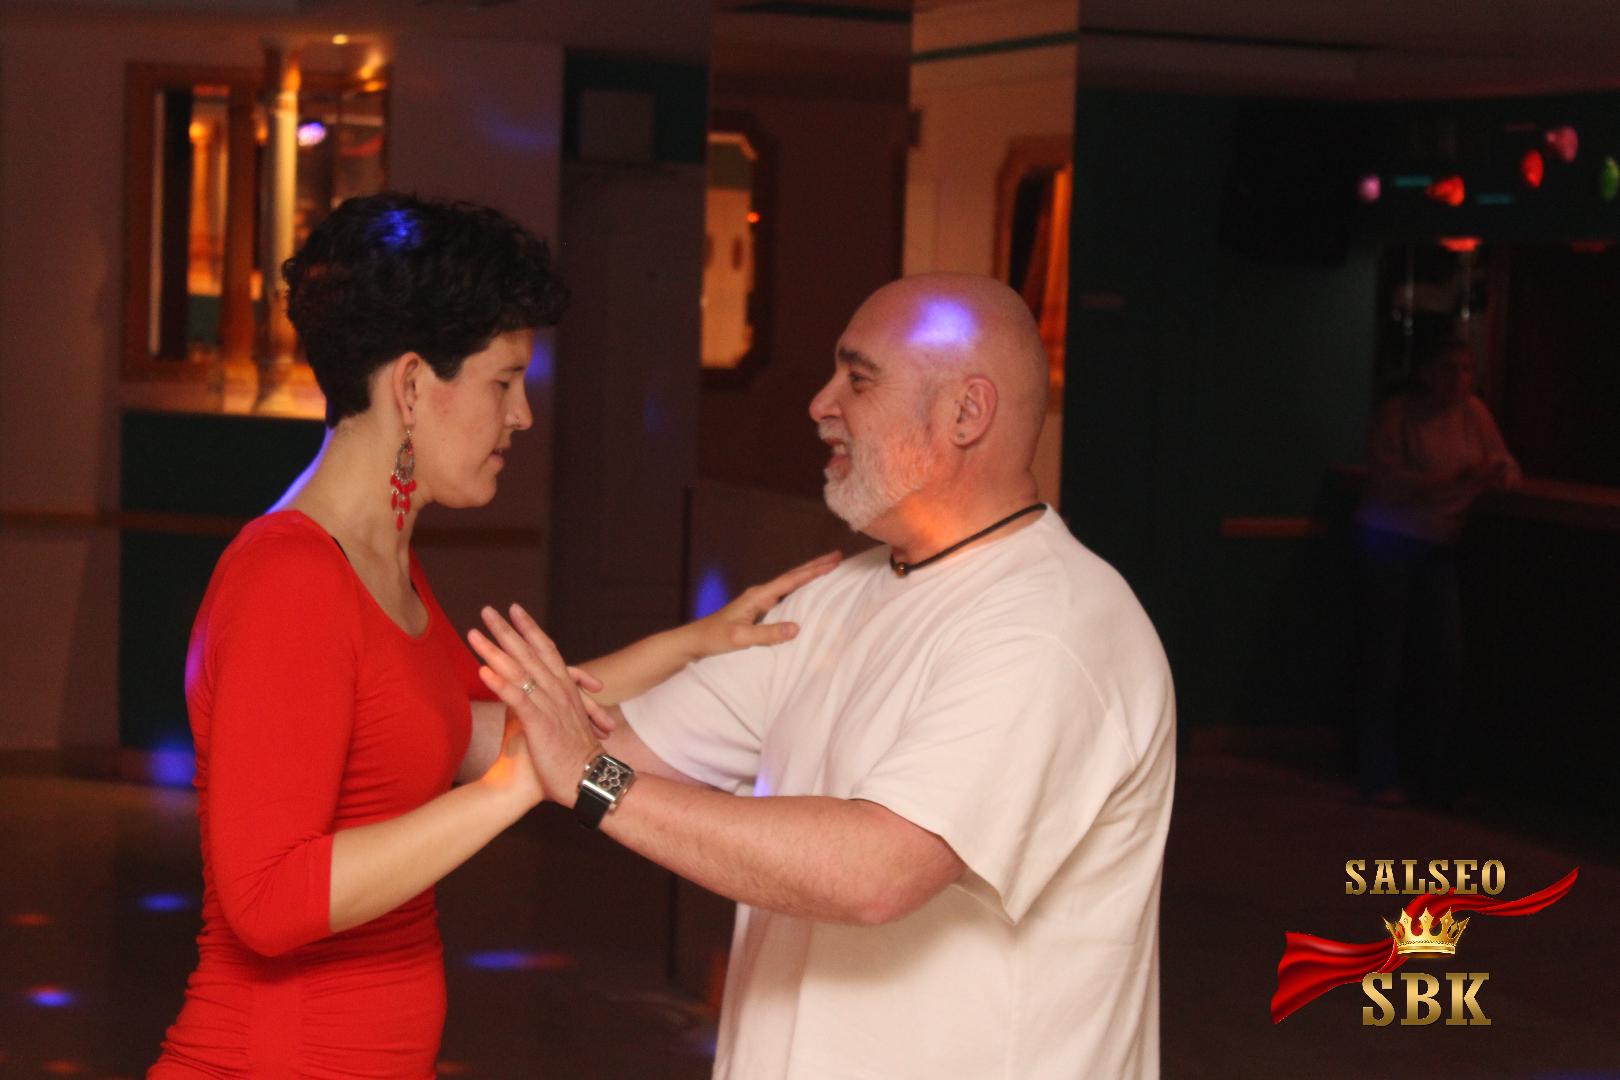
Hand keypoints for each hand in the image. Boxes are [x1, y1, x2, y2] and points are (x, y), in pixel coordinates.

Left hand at [468, 605, 603, 806]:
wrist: (588, 780)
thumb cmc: (572, 756)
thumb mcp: (561, 722)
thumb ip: (544, 703)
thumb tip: (523, 694)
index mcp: (564, 689)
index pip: (546, 650)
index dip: (529, 629)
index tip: (515, 610)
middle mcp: (558, 691)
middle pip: (528, 652)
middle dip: (506, 630)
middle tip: (488, 609)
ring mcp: (550, 705)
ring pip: (518, 671)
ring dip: (495, 650)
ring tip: (474, 633)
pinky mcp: (540, 723)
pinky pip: (518, 699)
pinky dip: (500, 683)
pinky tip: (483, 672)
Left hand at [683, 551, 840, 660]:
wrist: (694, 641)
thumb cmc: (714, 638)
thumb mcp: (740, 638)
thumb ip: (767, 634)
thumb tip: (797, 628)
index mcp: (757, 596)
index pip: (790, 580)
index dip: (813, 571)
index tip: (833, 562)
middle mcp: (759, 594)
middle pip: (792, 576)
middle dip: (815, 566)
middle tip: (838, 556)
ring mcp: (759, 601)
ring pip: (789, 583)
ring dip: (809, 574)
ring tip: (828, 567)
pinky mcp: (758, 610)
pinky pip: (785, 595)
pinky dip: (799, 588)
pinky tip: (806, 590)